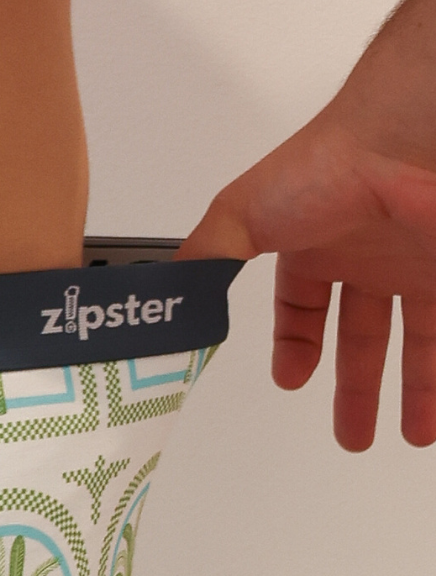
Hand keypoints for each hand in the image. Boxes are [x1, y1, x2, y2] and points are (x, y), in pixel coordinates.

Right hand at [179, 112, 435, 451]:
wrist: (402, 140)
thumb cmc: (327, 164)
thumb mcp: (238, 217)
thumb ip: (203, 263)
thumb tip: (166, 303)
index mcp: (315, 246)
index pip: (305, 307)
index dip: (297, 347)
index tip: (292, 380)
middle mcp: (368, 255)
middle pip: (364, 336)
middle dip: (358, 389)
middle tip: (354, 433)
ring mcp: (415, 264)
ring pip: (419, 341)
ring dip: (416, 390)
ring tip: (412, 435)